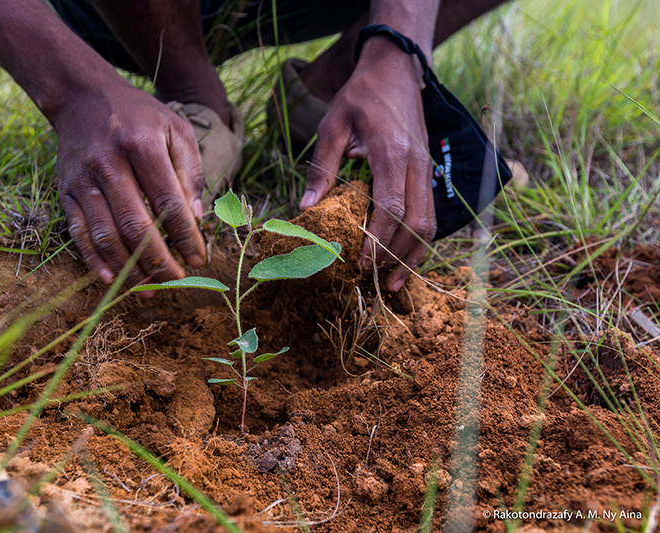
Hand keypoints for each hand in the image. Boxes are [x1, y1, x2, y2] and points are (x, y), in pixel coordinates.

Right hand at [53, 77, 206, 286]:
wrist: (82, 96)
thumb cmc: (140, 116)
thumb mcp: (176, 129)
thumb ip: (191, 172)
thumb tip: (195, 219)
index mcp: (141, 146)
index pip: (168, 202)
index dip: (185, 236)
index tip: (199, 257)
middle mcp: (108, 164)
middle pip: (135, 225)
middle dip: (159, 260)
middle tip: (176, 281)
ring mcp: (82, 179)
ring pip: (106, 235)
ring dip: (128, 268)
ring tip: (149, 289)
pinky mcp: (65, 191)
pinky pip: (79, 233)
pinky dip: (94, 260)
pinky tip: (112, 279)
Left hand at [301, 47, 436, 291]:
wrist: (396, 70)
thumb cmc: (360, 96)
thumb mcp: (332, 125)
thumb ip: (322, 168)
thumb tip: (305, 207)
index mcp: (391, 152)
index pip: (390, 207)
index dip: (377, 241)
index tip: (360, 264)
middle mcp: (416, 164)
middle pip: (417, 222)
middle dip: (398, 257)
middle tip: (375, 281)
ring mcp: (427, 168)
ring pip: (430, 222)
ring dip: (413, 255)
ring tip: (392, 281)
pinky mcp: (428, 172)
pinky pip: (430, 213)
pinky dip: (419, 240)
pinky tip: (403, 257)